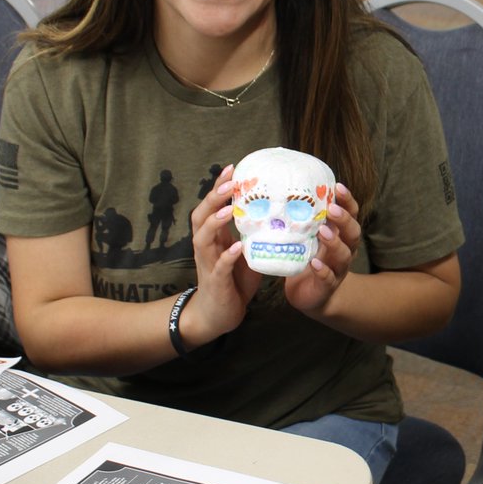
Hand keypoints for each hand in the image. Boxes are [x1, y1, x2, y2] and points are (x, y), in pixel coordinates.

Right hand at [187, 164, 260, 340]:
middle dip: (213, 198)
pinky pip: (219, 267)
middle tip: (229, 183)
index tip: (232, 168)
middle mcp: (206, 247)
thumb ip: (256, 235)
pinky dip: (227, 256)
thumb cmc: (233, 281)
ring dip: (216, 222)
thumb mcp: (246, 253)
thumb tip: (282, 215)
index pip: (212, 207)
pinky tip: (237, 247)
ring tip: (229, 209)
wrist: (218, 315)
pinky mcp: (215, 282)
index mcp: (214, 238)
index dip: (219, 188)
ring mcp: (208, 264)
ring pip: (203, 238)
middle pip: (200, 216)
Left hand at [285, 183, 362, 313]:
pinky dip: (323, 270)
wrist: (311, 295)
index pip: (351, 214)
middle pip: (353, 233)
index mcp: (341, 235)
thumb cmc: (308, 260)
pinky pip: (329, 278)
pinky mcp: (327, 286)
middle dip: (344, 220)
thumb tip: (279, 193)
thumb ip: (303, 220)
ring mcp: (338, 269)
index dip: (347, 201)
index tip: (338, 187)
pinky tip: (314, 264)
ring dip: (335, 242)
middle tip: (332, 209)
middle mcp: (345, 250)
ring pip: (344, 255)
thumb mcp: (307, 238)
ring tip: (323, 232)